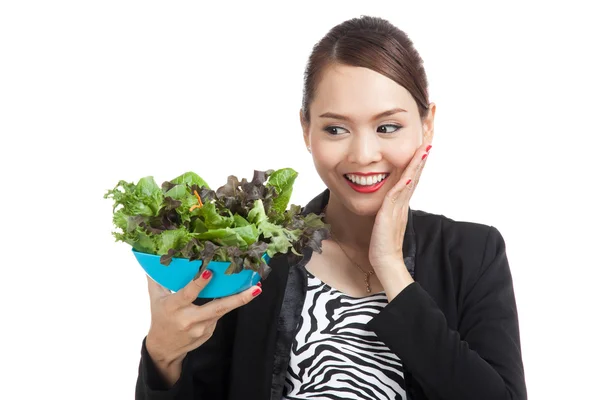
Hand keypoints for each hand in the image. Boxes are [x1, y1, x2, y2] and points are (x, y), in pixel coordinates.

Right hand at [145, 271, 261, 385]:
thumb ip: (156, 279)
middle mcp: (189, 319)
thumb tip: (152, 259)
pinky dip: (227, 305)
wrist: (163, 349)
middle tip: (255, 288)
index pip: (188, 294)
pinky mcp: (209, 333)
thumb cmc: (160, 319)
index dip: (199, 284)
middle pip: (217, 307)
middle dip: (238, 298)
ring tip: (255, 288)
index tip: (211, 272)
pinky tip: (237, 295)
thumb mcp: (155, 299)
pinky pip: (219, 315)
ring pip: (222, 311)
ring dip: (239, 300)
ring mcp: (201, 328)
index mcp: (174, 308)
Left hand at [369, 141, 431, 270]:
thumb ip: (389, 205)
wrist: (385, 262)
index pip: (414, 173)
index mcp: (403, 200)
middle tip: (431, 135)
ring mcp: (399, 207)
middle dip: (424, 153)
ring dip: (418, 163)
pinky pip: (398, 195)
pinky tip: (410, 173)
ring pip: (412, 180)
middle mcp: (404, 201)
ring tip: (426, 145)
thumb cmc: (382, 242)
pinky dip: (405, 182)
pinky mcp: (390, 215)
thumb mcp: (385, 217)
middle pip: (417, 172)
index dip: (419, 157)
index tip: (425, 140)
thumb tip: (389, 194)